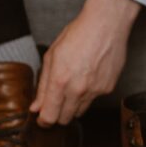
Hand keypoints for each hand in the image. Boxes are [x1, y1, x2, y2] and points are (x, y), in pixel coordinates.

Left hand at [31, 0, 139, 126]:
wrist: (106, 25)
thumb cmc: (78, 34)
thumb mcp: (52, 56)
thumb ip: (44, 85)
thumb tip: (37, 106)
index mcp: (60, 81)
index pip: (49, 116)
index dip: (43, 121)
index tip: (42, 119)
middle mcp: (78, 90)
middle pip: (65, 119)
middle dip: (57, 115)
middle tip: (54, 105)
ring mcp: (95, 91)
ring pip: (80, 111)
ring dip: (72, 106)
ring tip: (72, 87)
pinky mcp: (108, 88)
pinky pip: (94, 99)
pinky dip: (88, 94)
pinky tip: (88, 77)